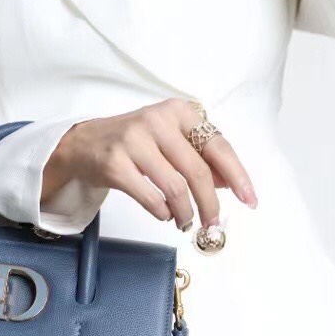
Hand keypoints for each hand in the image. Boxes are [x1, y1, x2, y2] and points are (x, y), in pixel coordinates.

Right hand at [41, 99, 257, 231]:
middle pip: (198, 172)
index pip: (218, 146)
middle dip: (210, 204)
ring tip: (185, 222)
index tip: (249, 200)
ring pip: (175, 188)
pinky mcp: (115, 162)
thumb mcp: (170, 140)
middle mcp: (157, 121)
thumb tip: (230, 183)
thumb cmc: (135, 142)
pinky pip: (150, 197)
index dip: (237, 176)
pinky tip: (164, 215)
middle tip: (213, 223)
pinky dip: (163, 212)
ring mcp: (134, 140)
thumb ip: (200, 158)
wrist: (85, 143)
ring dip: (186, 213)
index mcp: (178, 111)